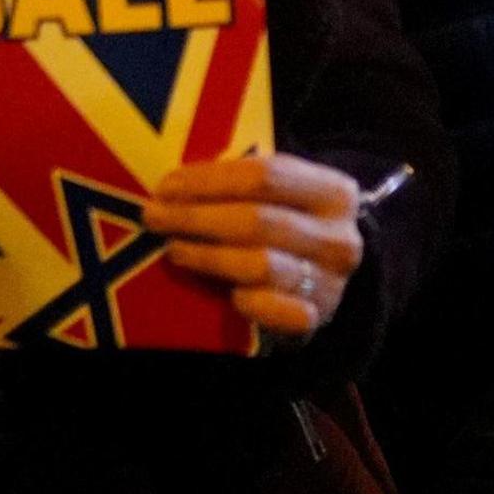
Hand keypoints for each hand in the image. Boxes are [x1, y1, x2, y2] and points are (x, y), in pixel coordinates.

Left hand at [140, 151, 368, 340]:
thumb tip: (175, 184)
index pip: (265, 175)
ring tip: (174, 249)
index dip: (209, 179)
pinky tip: (222, 292)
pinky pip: (271, 310)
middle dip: (196, 216)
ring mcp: (330, 281)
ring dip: (207, 256)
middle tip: (155, 217)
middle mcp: (338, 236)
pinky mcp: (313, 318)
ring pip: (259, 264)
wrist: (327, 280)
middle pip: (257, 220)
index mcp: (334, 192)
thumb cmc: (291, 227)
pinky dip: (245, 301)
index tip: (165, 185)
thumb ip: (244, 186)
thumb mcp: (285, 197)